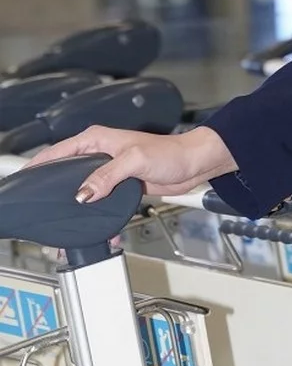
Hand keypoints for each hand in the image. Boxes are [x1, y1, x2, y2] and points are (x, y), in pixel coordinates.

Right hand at [29, 125, 238, 203]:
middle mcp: (99, 153)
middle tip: (43, 207)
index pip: (58, 151)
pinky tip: (94, 225)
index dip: (40, 165)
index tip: (24, 179)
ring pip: (83, 188)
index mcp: (96, 139)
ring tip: (64, 220)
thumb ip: (107, 176)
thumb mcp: (134, 161)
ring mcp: (109, 171)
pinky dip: (97, 213)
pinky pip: (101, 200)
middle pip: (66, 171)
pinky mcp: (119, 186)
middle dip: (54, 188)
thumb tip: (82, 192)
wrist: (193, 165)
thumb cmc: (170, 152)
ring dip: (76, 204)